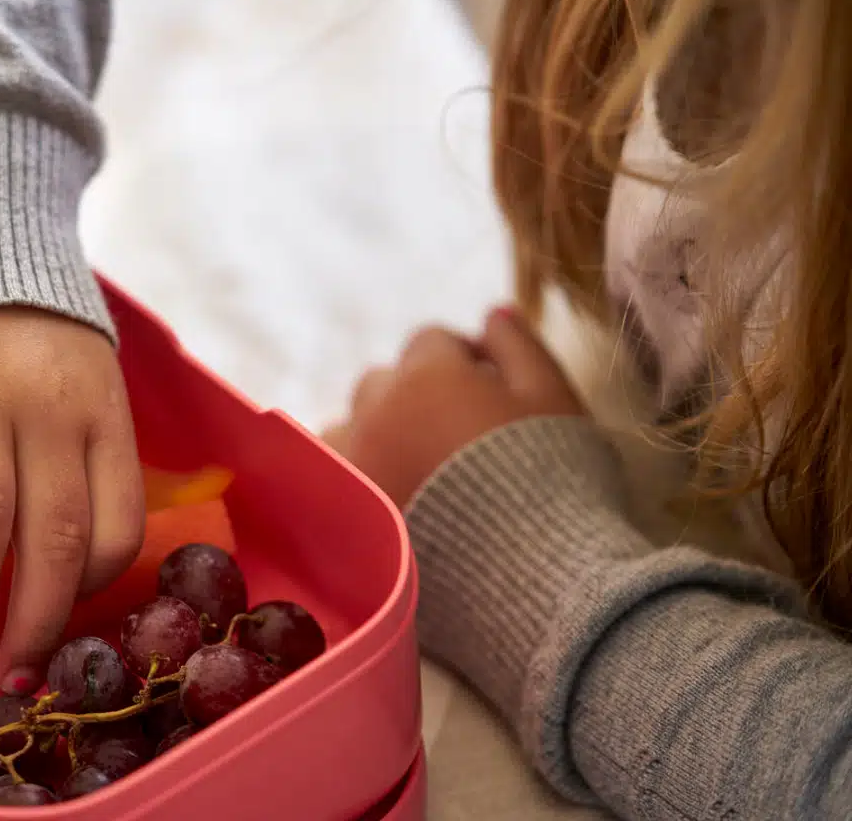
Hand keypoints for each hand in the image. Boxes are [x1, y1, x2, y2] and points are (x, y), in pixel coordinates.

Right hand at [0, 306, 143, 694]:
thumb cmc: (27, 325)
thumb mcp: (81, 377)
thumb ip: (77, 451)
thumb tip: (59, 563)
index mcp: (102, 410)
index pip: (117, 524)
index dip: (89, 593)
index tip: (59, 627)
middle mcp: (49, 402)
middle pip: (53, 537)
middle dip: (34, 622)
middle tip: (9, 672)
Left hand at [322, 307, 585, 507]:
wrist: (530, 573)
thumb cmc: (553, 478)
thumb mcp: (554, 398)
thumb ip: (520, 348)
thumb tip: (492, 316)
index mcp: (427, 375)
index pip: (432, 342)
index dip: (464, 359)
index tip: (492, 389)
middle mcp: (377, 412)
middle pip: (384, 382)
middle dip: (416, 393)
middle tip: (459, 434)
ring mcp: (355, 464)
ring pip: (350, 427)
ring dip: (377, 434)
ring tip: (422, 470)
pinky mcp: (348, 515)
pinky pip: (335, 478)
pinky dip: (356, 477)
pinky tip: (394, 498)